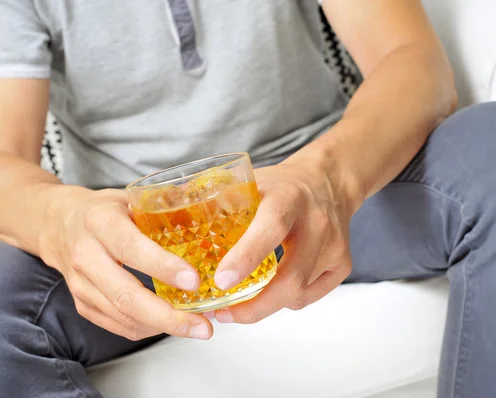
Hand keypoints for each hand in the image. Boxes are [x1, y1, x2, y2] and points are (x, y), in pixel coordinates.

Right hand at [38, 187, 212, 339]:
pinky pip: (117, 325)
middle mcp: (86, 255)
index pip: (131, 248)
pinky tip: (170, 324)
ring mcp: (81, 284)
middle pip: (126, 295)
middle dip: (169, 316)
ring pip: (123, 316)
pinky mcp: (82, 303)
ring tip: (197, 326)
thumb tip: (208, 208)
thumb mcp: (126, 197)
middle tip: (202, 324)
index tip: (194, 281)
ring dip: (163, 327)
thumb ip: (161, 206)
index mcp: (100, 222)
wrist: (54, 223)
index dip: (163, 267)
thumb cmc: (99, 210)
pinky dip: (147, 329)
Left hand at [212, 154, 355, 322]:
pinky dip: (285, 301)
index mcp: (288, 197)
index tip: (219, 282)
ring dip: (264, 307)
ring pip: (299, 292)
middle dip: (255, 305)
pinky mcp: (342, 264)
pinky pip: (310, 296)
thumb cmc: (281, 184)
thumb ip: (216, 198)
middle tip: (222, 313)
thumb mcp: (250, 181)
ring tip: (235, 308)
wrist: (329, 181)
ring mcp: (334, 246)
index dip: (246, 258)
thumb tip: (165, 209)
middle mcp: (316, 222)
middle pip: (291, 276)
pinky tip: (268, 294)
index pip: (271, 228)